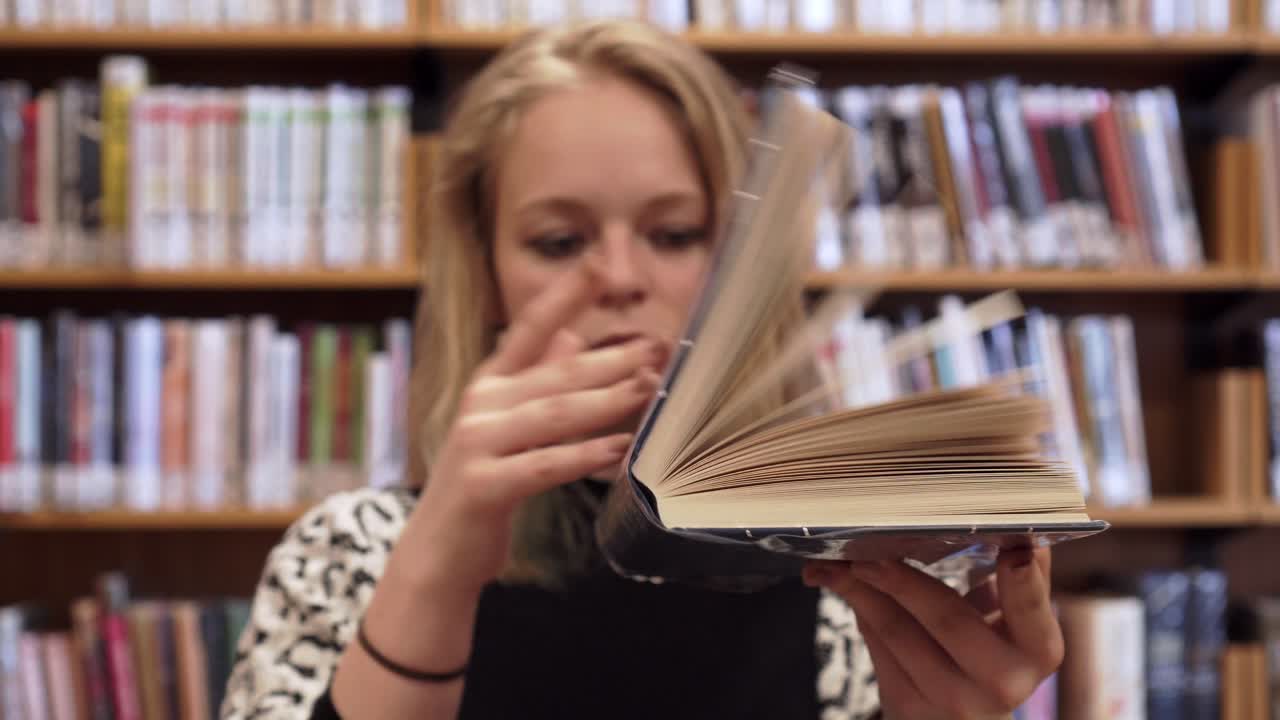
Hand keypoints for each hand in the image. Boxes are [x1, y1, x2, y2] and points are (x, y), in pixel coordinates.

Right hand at [410, 265, 666, 594]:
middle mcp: (481, 405)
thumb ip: (535, 381)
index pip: (530, 329)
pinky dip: (581, 455)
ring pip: (552, 415)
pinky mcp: (482, 485)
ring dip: (604, 400)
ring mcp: (477, 444)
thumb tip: (569, 337)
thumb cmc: (485, 482)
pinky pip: (541, 465)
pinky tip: (618, 447)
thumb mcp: (508, 424)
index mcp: (490, 384)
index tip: (596, 263)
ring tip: (646, 389)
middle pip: (555, 374)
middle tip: (656, 348)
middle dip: (609, 358)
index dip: (563, 295)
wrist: (439, 550)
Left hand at [803, 548, 1060, 719]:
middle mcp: (1002, 681)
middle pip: (945, 617)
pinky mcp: (910, 707)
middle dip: (901, 578)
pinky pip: (876, 645)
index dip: (1021, 578)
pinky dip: (857, 606)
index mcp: (1037, 651)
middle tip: (866, 548)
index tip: (1009, 540)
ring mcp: (953, 699)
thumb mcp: (1013, 623)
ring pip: (896, 630)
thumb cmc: (989, 655)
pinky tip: (838, 582)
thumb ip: (1017, 577)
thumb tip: (1017, 523)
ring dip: (860, 587)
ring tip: (835, 560)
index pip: (1030, 609)